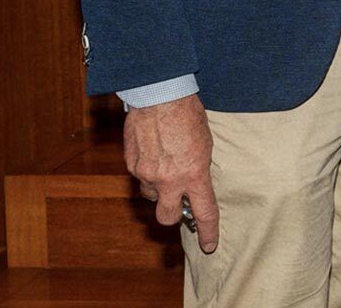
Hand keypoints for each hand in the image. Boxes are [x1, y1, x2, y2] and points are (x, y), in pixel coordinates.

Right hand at [123, 94, 218, 251]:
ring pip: (151, 196)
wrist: (159, 96)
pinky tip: (154, 152)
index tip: (209, 245)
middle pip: (167, 218)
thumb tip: (194, 182)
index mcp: (194, 174)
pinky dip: (147, 172)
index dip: (208, 231)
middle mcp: (169, 179)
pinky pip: (140, 178)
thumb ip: (199, 168)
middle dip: (173, 216)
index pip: (204, 212)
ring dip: (159, 189)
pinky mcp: (131, 165)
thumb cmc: (188, 115)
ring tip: (166, 164)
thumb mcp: (206, 143)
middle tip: (178, 202)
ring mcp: (146, 174)